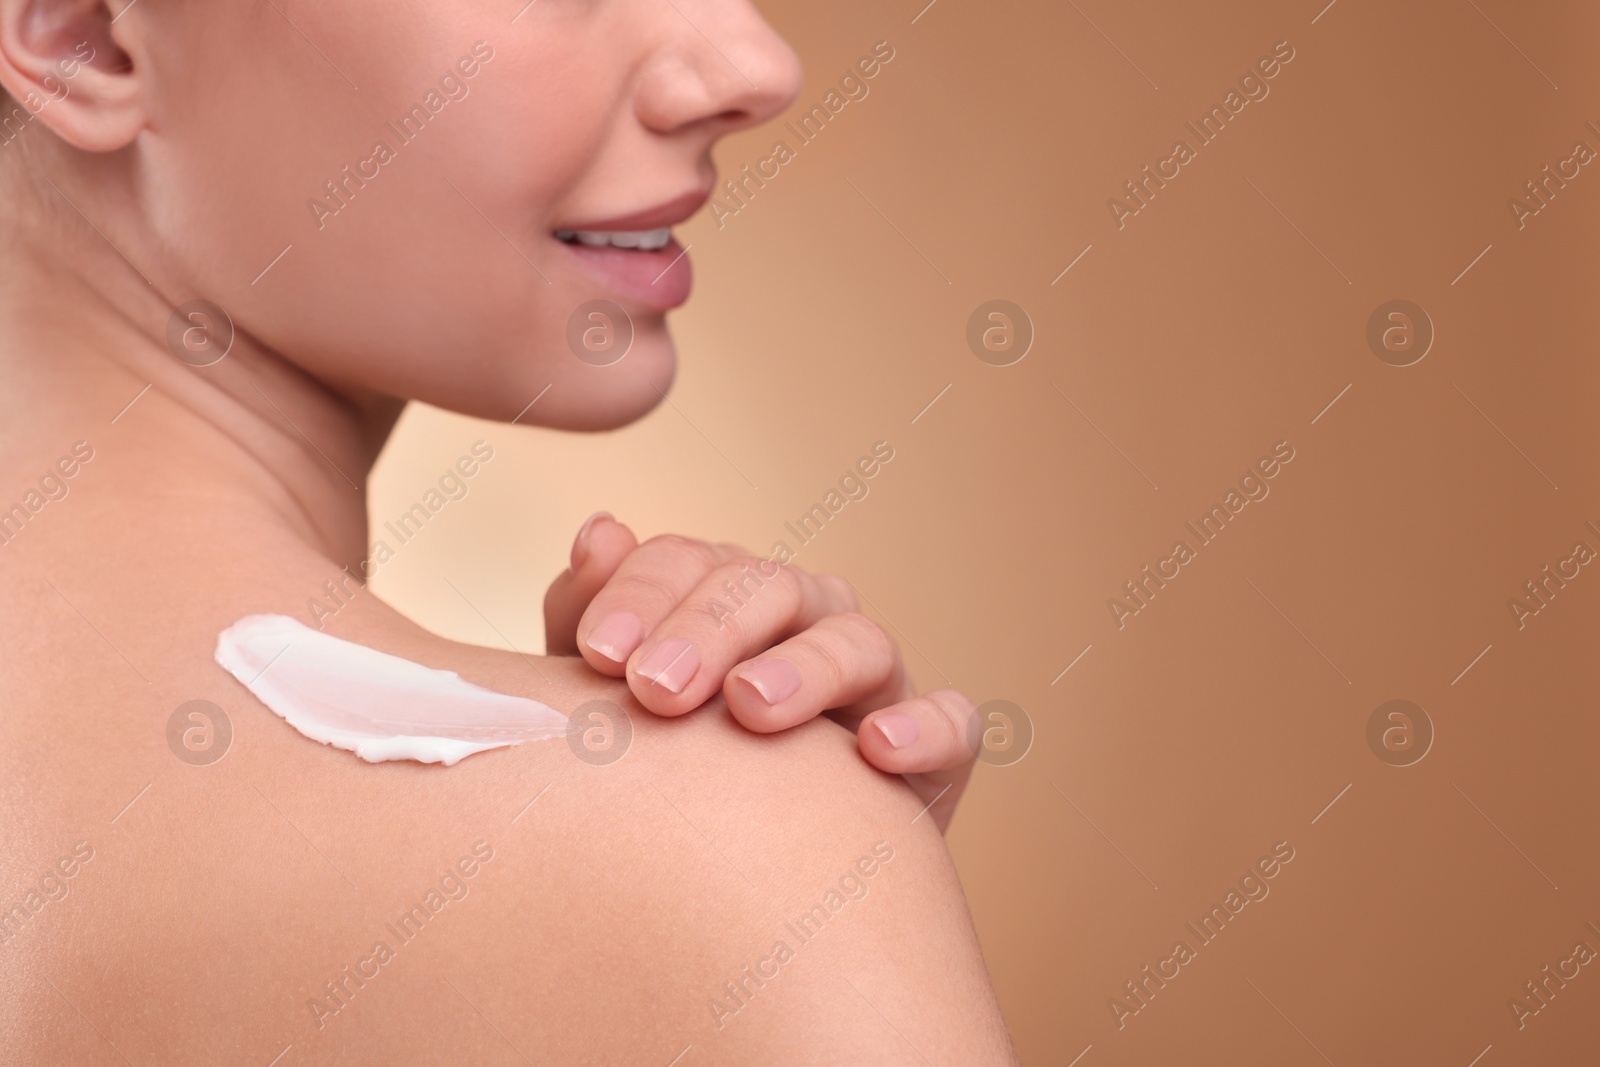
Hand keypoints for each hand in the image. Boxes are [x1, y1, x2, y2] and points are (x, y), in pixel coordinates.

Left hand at [544, 513, 976, 829]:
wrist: (750, 886)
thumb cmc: (673, 777)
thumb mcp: (615, 702)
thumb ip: (592, 618)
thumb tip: (599, 533)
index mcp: (727, 601)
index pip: (692, 561)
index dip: (645, 594)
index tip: (598, 654)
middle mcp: (807, 623)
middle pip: (770, 589)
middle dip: (710, 629)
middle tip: (657, 688)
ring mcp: (875, 682)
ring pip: (857, 642)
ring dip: (804, 667)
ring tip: (751, 708)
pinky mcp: (934, 751)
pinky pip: (951, 721)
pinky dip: (923, 725)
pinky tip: (878, 749)